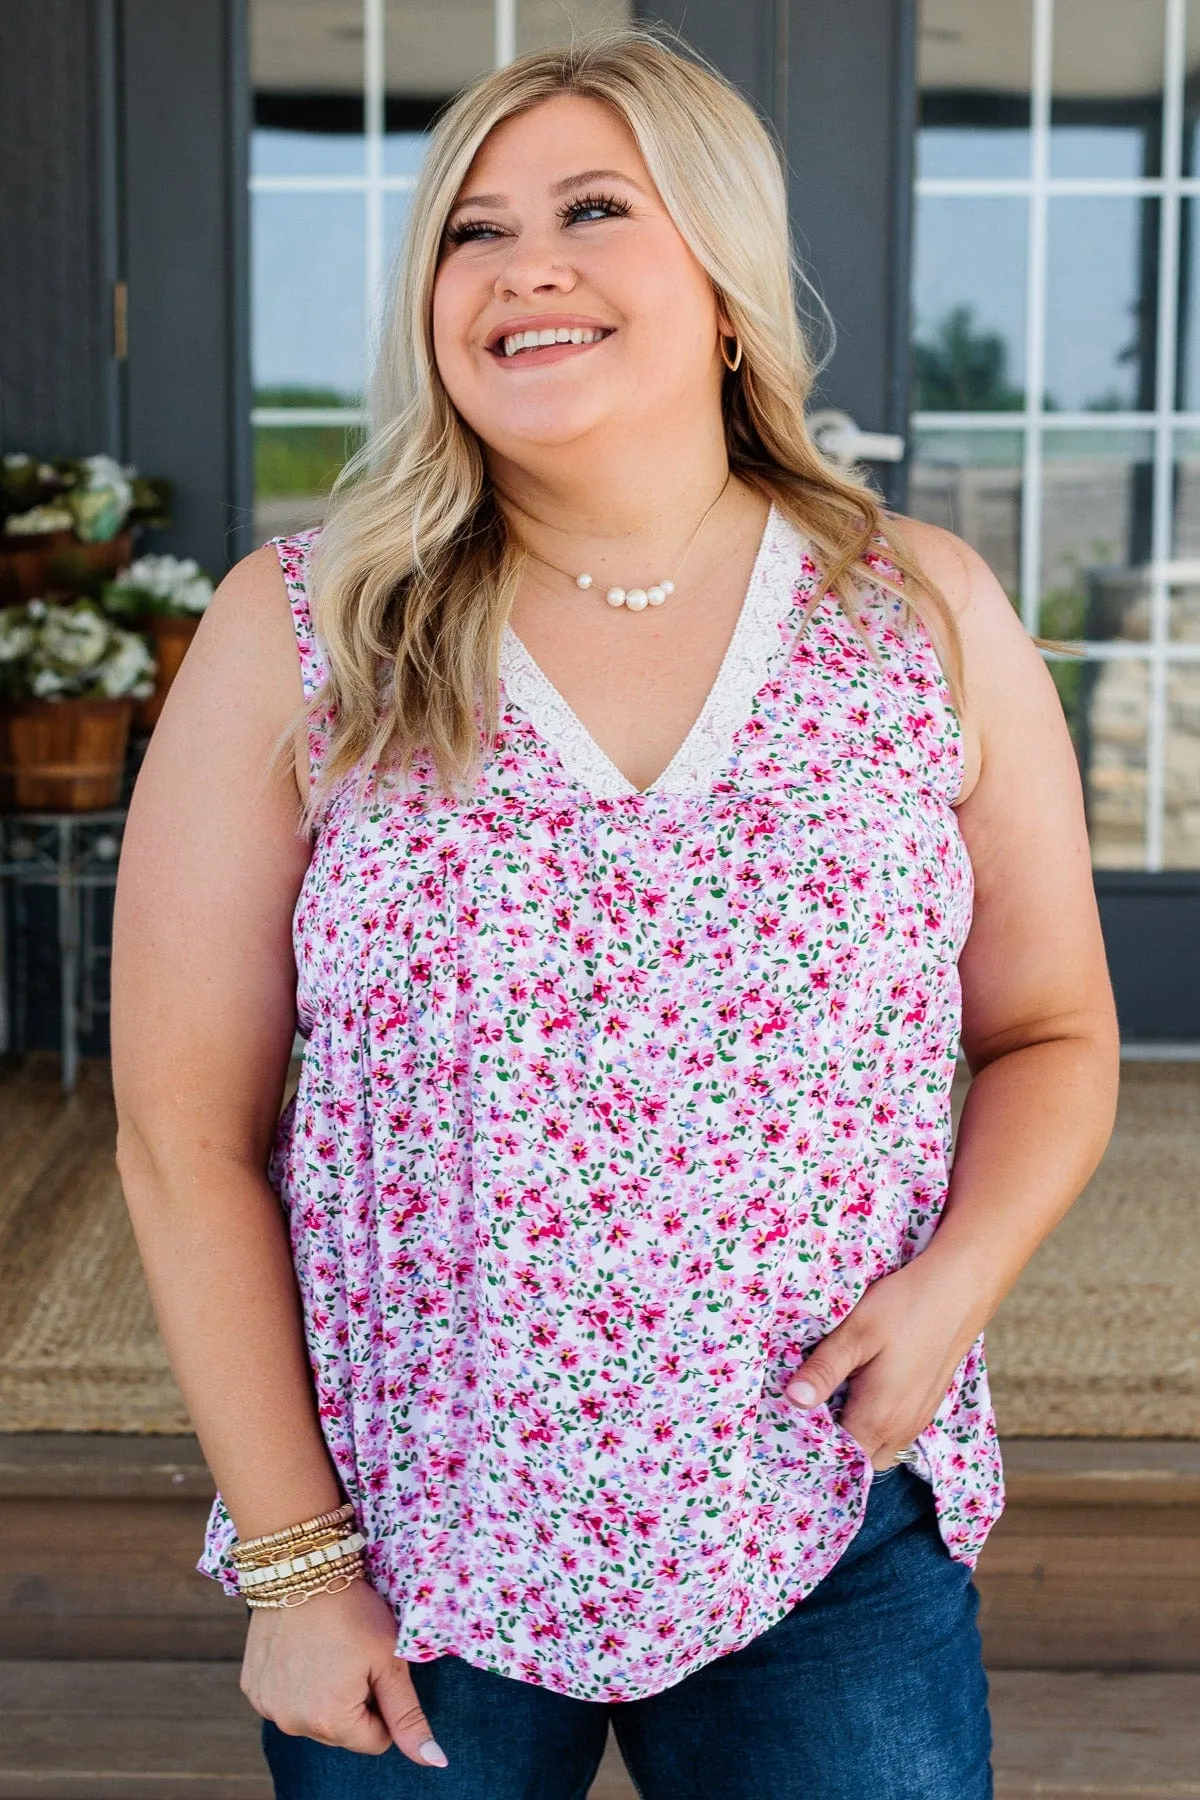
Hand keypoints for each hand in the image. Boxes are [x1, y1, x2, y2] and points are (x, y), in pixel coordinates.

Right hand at [239, 1574, 447, 1766]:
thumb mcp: (389, 1660)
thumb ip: (408, 1716)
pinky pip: (285, 1699)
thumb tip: (434, 1762)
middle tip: (350, 1655)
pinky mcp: (252, 1687)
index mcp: (331, 1722)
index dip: (383, 1703)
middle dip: (353, 1702)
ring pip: (313, 1717)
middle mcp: (293, 1723)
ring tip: (327, 1649)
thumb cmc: (353, 1611)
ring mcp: (268, 1706)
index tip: (374, 1667)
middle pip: (343, 1732)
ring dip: (324, 1694)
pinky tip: (302, 1649)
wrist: (303, 1568)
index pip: (376, 1740)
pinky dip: (297, 1682)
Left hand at [782, 1248, 990, 1469]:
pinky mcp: (925, 1406)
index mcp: (879, 1419)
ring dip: (854, 1434)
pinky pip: (893, 1434)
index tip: (791, 1423)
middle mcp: (901, 1430)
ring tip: (831, 1399)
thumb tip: (791, 1401)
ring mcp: (917, 1421)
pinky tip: (860, 1390)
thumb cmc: (904, 1307)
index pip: (837, 1457)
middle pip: (857, 1460)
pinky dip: (873, 1424)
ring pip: (876, 1449)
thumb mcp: (855, 1334)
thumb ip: (823, 1371)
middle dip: (832, 1445)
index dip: (812, 1445)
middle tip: (807, 1410)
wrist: (958, 1290)